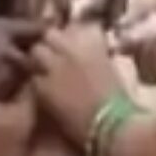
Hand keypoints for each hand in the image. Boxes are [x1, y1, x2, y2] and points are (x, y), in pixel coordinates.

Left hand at [29, 25, 121, 145]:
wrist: (114, 127)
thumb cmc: (122, 104)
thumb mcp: (114, 71)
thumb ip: (100, 57)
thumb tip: (94, 56)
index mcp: (95, 43)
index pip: (74, 28)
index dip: (69, 38)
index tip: (69, 47)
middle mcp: (74, 49)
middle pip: (51, 34)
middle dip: (50, 45)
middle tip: (51, 59)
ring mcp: (57, 66)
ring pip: (37, 51)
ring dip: (39, 60)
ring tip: (42, 73)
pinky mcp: (44, 86)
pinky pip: (33, 77)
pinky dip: (36, 83)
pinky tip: (40, 93)